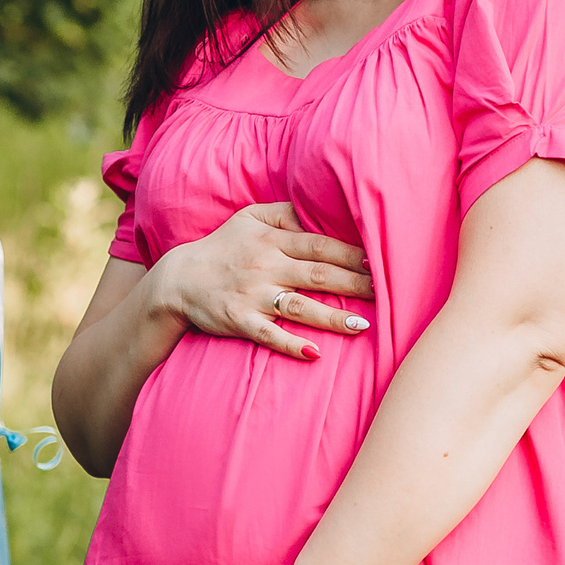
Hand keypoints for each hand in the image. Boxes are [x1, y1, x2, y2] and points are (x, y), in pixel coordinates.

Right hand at [147, 203, 374, 360]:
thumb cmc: (222, 248)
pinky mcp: (239, 321)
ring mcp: (252, 295)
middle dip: (354, 283)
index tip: (381, 259)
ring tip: (363, 324)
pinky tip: (316, 353)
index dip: (351, 252)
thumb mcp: (249, 218)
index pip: (319, 244)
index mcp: (271, 240)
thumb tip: (319, 212)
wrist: (177, 280)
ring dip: (332, 316)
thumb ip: (285, 213)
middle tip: (387, 291)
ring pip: (299, 306)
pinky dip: (291, 344)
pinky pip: (269, 335)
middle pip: (317, 274)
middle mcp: (265, 266)